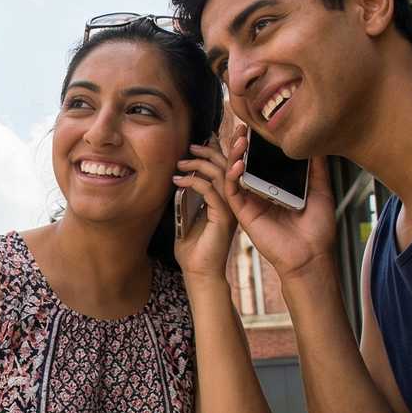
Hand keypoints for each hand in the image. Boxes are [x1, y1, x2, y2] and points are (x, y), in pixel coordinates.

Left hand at [173, 140, 238, 283]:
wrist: (199, 272)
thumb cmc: (193, 248)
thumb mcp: (188, 217)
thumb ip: (188, 199)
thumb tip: (179, 178)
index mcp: (226, 200)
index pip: (226, 170)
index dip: (217, 152)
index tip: (201, 141)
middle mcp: (232, 202)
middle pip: (228, 167)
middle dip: (212, 151)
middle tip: (192, 146)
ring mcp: (230, 210)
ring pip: (221, 175)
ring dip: (200, 164)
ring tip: (181, 162)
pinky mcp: (223, 217)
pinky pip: (211, 191)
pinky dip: (194, 182)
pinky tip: (179, 180)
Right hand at [221, 122, 338, 281]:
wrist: (311, 255)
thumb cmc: (317, 229)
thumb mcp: (321, 190)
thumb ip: (317, 168)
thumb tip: (317, 144)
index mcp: (276, 186)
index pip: (262, 159)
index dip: (258, 142)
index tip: (258, 124)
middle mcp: (260, 191)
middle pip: (245, 162)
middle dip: (242, 143)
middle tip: (243, 125)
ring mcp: (250, 201)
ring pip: (234, 173)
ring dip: (235, 154)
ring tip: (240, 138)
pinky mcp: (243, 212)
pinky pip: (232, 191)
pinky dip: (233, 175)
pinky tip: (239, 163)